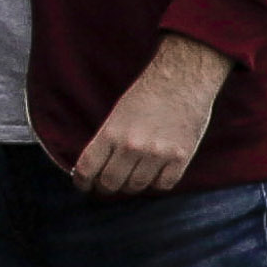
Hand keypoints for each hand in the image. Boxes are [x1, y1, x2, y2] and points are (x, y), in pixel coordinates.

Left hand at [74, 35, 236, 195]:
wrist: (183, 79)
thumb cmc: (149, 93)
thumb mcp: (118, 114)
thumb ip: (108, 142)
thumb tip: (98, 167)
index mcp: (111, 133)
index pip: (88, 168)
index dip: (83, 182)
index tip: (85, 185)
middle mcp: (132, 146)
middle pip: (110, 182)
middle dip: (106, 186)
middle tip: (109, 184)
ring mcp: (157, 154)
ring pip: (136, 187)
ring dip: (131, 186)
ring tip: (133, 177)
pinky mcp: (180, 158)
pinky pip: (163, 185)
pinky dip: (157, 183)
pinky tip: (156, 174)